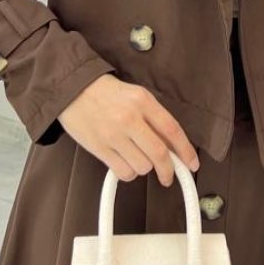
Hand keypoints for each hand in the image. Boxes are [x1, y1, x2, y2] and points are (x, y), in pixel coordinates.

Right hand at [58, 72, 199, 185]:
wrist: (71, 89)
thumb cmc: (105, 93)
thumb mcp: (135, 96)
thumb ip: (154, 118)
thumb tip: (172, 146)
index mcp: (142, 101)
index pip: (172, 130)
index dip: (185, 150)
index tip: (192, 163)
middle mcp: (129, 118)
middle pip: (159, 154)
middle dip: (168, 170)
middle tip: (168, 175)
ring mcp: (113, 134)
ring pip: (142, 167)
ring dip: (144, 168)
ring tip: (136, 157)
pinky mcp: (99, 148)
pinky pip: (123, 171)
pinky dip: (128, 172)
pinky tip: (124, 162)